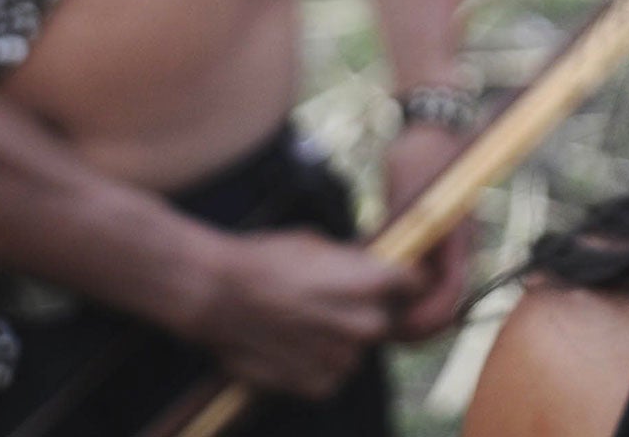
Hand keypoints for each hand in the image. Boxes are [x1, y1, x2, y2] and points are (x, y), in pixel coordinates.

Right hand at [183, 229, 414, 399]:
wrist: (215, 293)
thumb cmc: (263, 259)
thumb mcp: (316, 244)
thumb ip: (352, 261)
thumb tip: (372, 265)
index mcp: (367, 283)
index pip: (414, 283)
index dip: (405, 279)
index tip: (396, 278)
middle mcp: (361, 324)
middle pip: (385, 319)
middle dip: (367, 309)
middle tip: (334, 299)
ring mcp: (340, 358)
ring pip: (358, 350)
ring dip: (342, 338)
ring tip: (306, 321)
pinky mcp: (318, 385)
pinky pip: (333, 374)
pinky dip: (320, 363)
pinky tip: (293, 344)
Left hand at [385, 121, 474, 339]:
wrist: (430, 128)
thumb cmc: (418, 153)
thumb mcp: (405, 192)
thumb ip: (398, 229)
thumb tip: (377, 268)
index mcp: (458, 237)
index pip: (450, 294)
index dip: (425, 319)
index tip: (394, 326)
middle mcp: (458, 248)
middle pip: (443, 305)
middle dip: (415, 325)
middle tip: (378, 333)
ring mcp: (448, 246)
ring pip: (434, 296)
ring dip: (409, 312)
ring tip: (375, 318)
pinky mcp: (435, 242)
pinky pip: (424, 279)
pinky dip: (405, 293)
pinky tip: (378, 293)